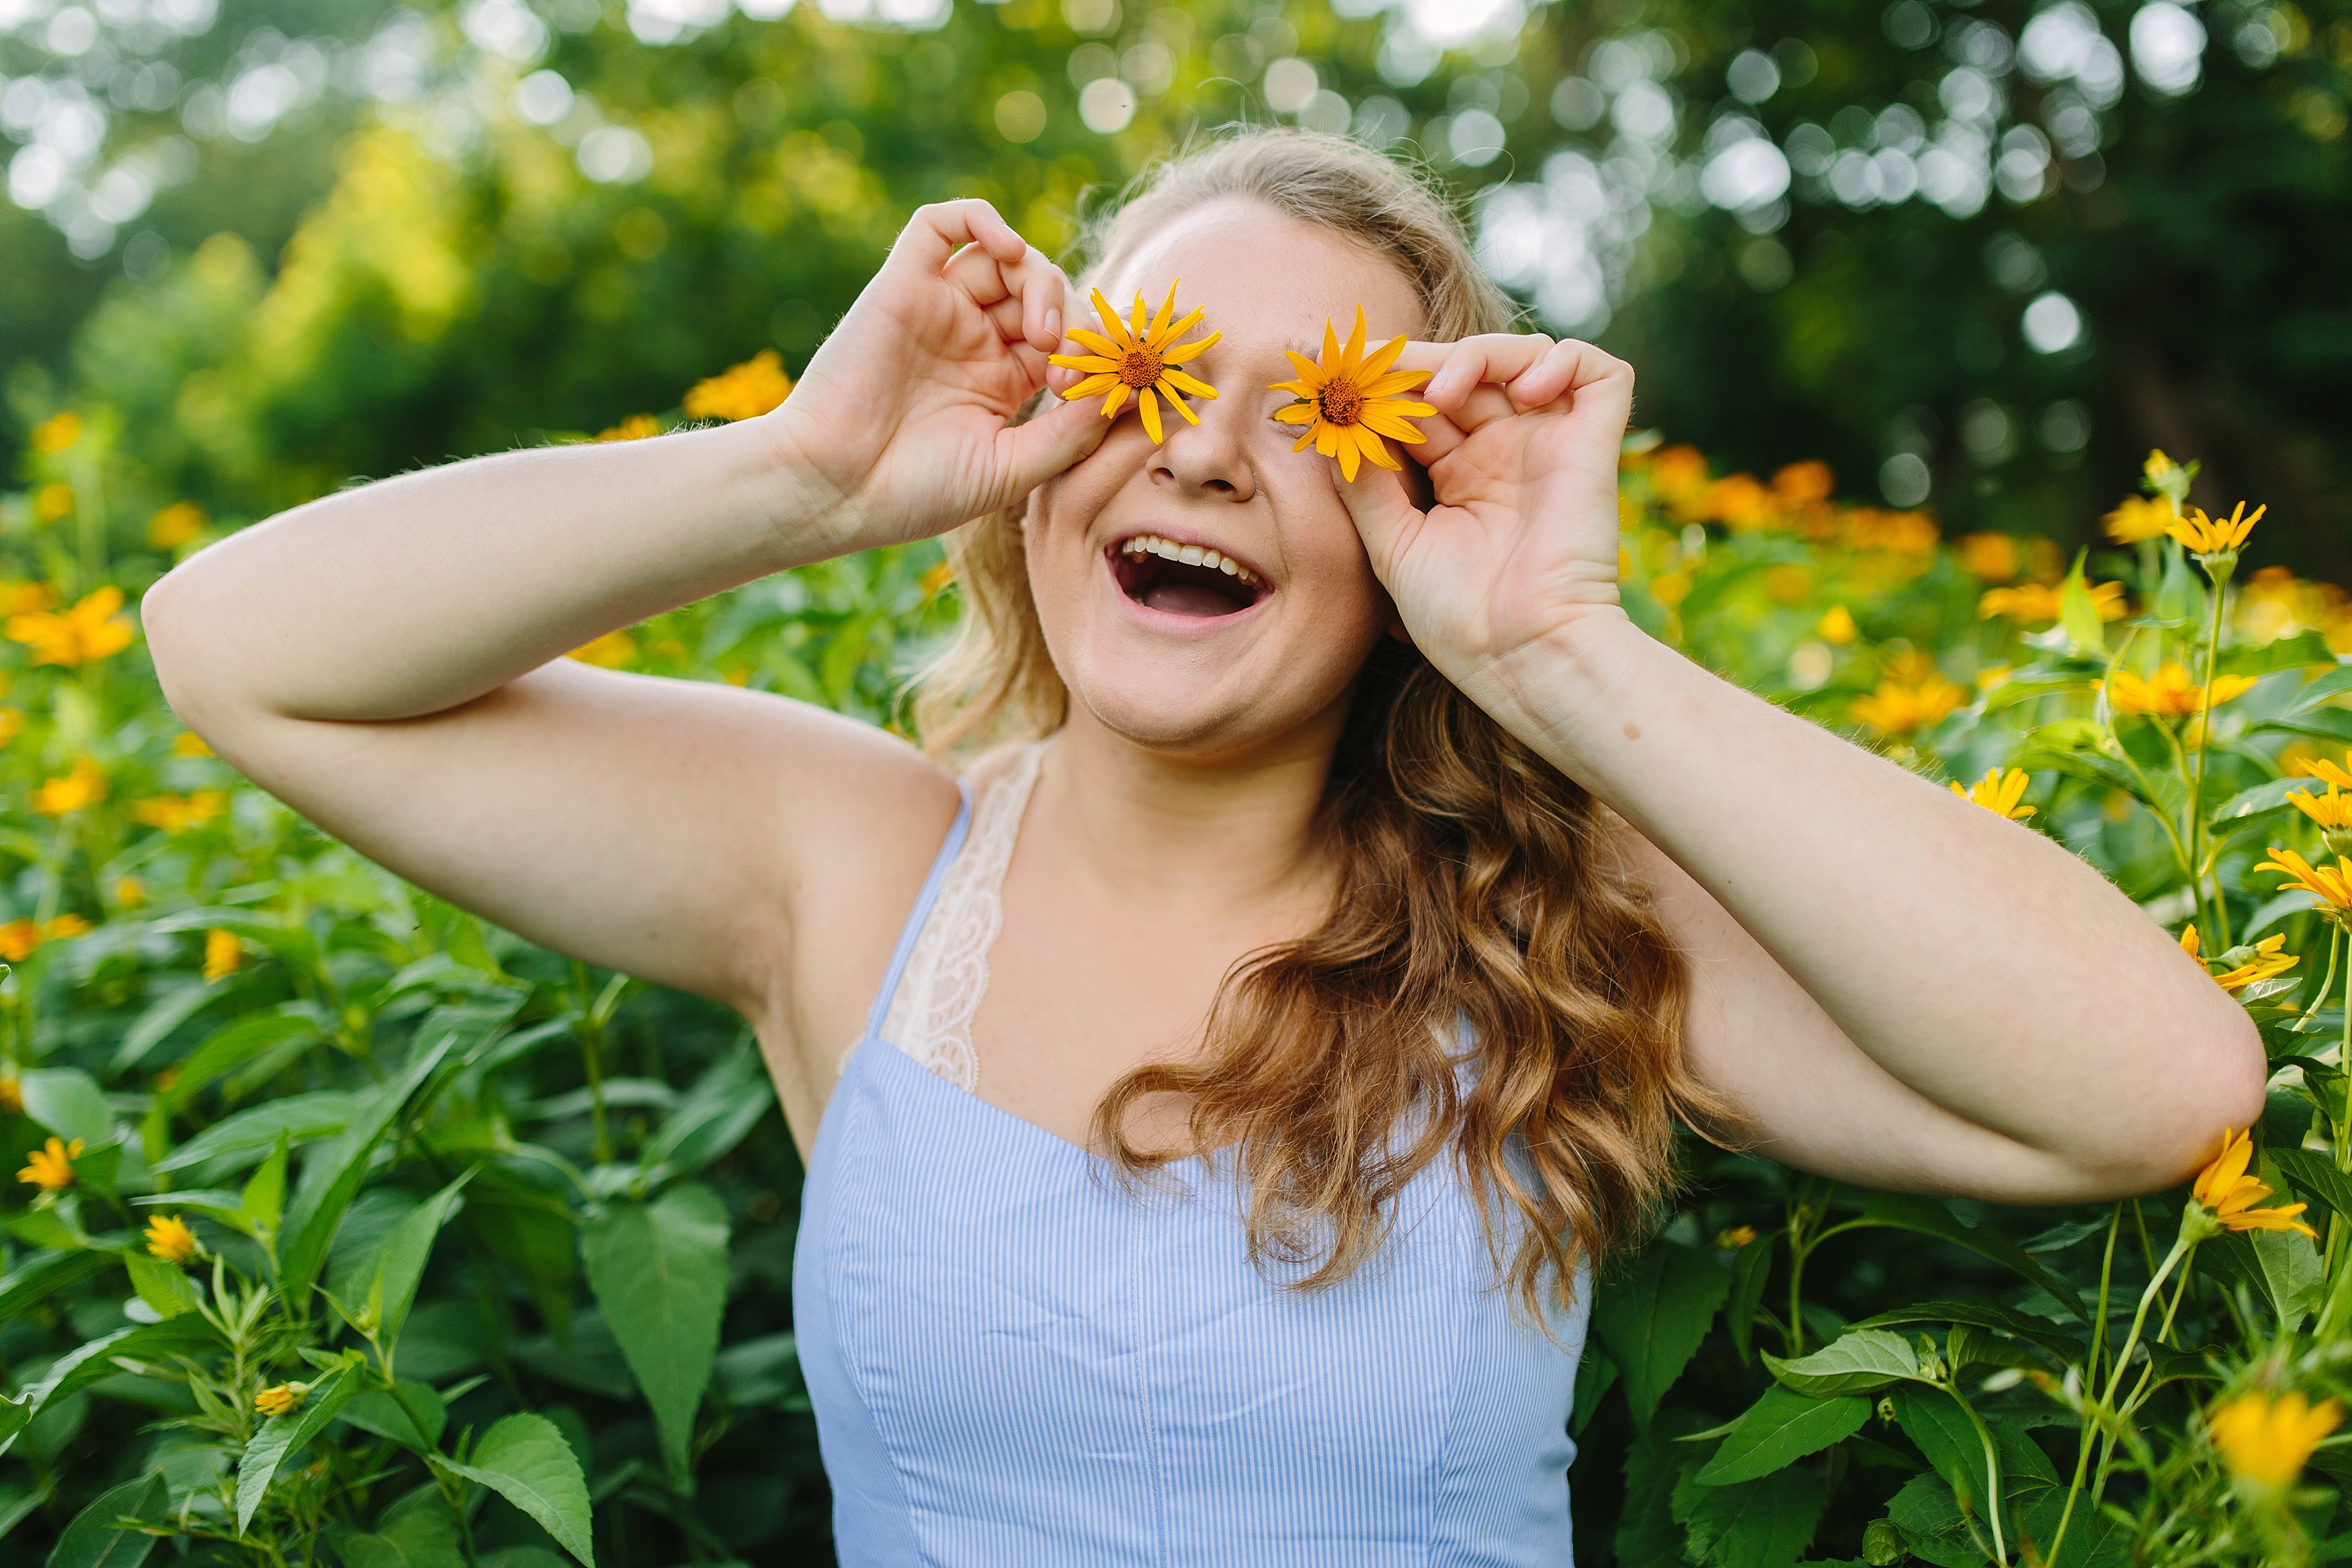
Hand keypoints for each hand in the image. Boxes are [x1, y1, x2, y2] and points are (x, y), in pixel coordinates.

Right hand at [760, 200, 1107, 551]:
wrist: (833, 490)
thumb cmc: (916, 492)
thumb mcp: (1013, 468)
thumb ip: (1072, 432)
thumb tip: (1130, 395)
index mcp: (1002, 382)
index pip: (1068, 339)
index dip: (1095, 354)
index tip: (1105, 389)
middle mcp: (973, 338)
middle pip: (1044, 293)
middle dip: (1074, 323)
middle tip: (1070, 368)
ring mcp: (939, 308)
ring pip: (1006, 257)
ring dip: (1041, 282)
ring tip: (1043, 336)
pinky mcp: (903, 285)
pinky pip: (942, 224)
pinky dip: (982, 218)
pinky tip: (1009, 248)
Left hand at [1331, 333, 1636, 703]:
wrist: (1524, 657)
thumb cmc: (1460, 619)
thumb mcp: (1392, 544)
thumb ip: (1364, 481)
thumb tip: (1332, 420)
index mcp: (1458, 477)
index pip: (1421, 404)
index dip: (1381, 383)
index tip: (1328, 370)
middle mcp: (1504, 453)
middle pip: (1462, 371)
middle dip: (1414, 362)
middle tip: (1372, 365)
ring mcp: (1549, 444)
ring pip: (1522, 356)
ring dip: (1478, 355)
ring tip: (1445, 392)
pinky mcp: (1594, 442)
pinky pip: (1598, 369)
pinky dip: (1562, 360)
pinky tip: (1526, 392)